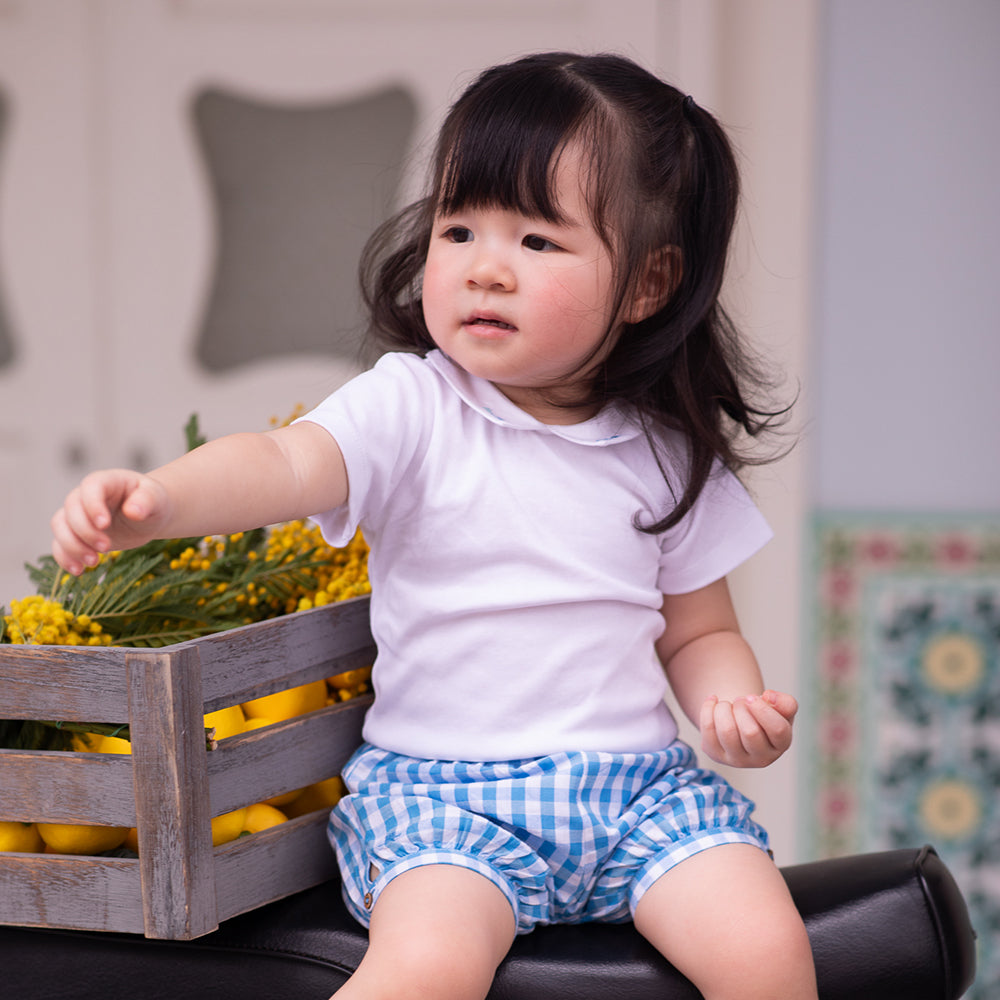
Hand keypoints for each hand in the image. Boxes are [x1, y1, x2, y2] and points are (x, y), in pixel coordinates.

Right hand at [51, 469, 170, 574]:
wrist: (148, 515)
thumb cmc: (153, 502)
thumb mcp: (156, 498)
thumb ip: (146, 500)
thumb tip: (133, 511)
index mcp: (106, 481)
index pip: (90, 487)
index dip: (93, 506)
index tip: (105, 525)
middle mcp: (85, 496)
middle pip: (71, 510)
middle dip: (86, 532)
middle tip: (106, 547)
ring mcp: (78, 515)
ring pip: (60, 527)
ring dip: (72, 546)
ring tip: (94, 562)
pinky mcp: (76, 534)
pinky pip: (59, 544)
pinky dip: (65, 558)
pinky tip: (79, 571)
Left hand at [699, 689, 797, 767]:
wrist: (740, 721)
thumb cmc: (762, 714)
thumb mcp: (780, 707)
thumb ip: (785, 702)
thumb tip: (769, 697)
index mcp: (781, 744)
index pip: (777, 730)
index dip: (762, 709)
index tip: (751, 697)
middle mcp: (762, 758)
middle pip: (750, 732)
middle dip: (741, 708)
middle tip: (739, 701)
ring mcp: (738, 760)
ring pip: (727, 732)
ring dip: (724, 709)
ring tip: (727, 705)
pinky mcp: (716, 755)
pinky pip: (708, 730)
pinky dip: (707, 709)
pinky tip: (713, 703)